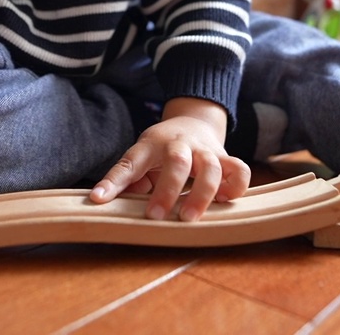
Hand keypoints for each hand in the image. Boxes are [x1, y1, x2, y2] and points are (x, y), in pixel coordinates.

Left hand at [89, 97, 250, 221]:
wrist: (194, 121)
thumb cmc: (161, 149)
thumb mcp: (141, 156)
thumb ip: (129, 178)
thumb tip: (108, 202)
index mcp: (151, 145)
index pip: (130, 162)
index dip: (114, 182)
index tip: (100, 199)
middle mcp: (180, 145)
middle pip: (177, 162)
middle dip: (168, 191)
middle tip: (156, 217)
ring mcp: (206, 150)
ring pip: (212, 167)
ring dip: (203, 194)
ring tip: (190, 218)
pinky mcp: (226, 158)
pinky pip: (240, 170)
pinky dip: (235, 187)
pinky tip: (224, 202)